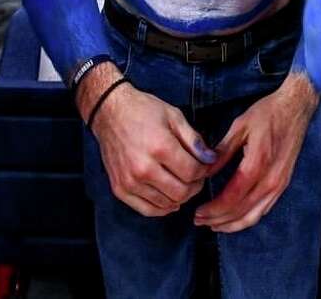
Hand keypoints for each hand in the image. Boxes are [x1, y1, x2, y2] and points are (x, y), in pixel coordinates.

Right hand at [89, 75, 213, 216]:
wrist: (109, 111)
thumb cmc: (142, 110)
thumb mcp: (173, 116)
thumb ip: (194, 140)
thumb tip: (211, 159)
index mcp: (160, 147)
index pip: (192, 172)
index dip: (204, 170)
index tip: (205, 165)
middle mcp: (144, 168)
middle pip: (182, 192)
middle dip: (195, 186)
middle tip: (196, 176)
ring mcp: (130, 181)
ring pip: (167, 204)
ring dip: (180, 196)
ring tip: (182, 182)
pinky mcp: (120, 189)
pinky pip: (147, 210)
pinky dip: (162, 207)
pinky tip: (168, 196)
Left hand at [194, 72, 318, 232]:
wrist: (295, 109)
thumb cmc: (267, 114)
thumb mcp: (240, 126)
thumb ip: (223, 150)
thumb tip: (204, 170)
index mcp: (257, 163)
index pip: (232, 197)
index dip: (214, 209)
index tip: (197, 212)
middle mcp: (271, 180)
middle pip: (242, 211)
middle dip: (219, 220)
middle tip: (199, 221)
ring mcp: (279, 185)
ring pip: (254, 215)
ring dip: (232, 224)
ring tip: (213, 224)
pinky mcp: (283, 185)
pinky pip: (264, 209)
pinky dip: (247, 218)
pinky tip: (235, 218)